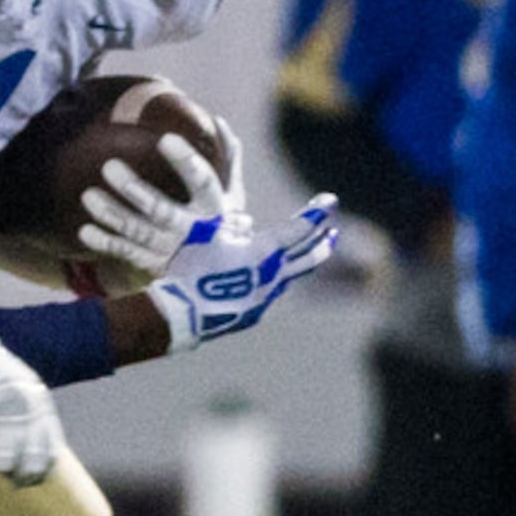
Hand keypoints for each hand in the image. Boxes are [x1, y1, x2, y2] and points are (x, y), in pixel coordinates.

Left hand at [80, 126, 238, 272]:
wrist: (221, 274)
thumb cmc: (222, 223)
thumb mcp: (232, 194)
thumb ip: (227, 158)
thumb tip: (216, 120)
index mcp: (214, 206)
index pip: (202, 181)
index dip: (185, 161)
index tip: (165, 139)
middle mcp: (193, 229)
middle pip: (161, 209)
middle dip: (134, 189)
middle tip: (109, 166)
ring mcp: (171, 249)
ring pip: (138, 231)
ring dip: (112, 214)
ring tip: (88, 195)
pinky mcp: (154, 264)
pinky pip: (127, 253)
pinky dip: (106, 243)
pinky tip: (85, 230)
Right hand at [145, 194, 338, 352]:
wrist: (182, 315)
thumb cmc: (192, 269)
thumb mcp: (206, 233)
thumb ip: (232, 225)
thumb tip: (248, 227)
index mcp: (265, 251)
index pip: (300, 227)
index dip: (317, 212)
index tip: (330, 200)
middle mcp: (273, 275)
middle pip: (308, 257)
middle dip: (322, 242)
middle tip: (333, 233)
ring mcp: (265, 298)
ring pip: (287, 276)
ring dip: (295, 264)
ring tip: (297, 258)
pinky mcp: (252, 315)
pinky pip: (266, 293)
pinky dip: (267, 282)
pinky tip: (260, 281)